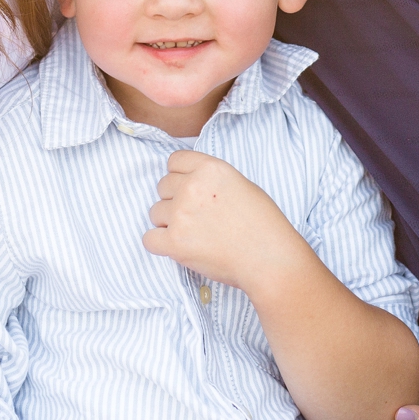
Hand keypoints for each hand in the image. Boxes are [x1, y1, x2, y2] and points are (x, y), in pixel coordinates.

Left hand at [141, 150, 304, 289]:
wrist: (269, 258)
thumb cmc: (262, 224)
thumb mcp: (240, 184)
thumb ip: (210, 179)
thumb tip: (187, 182)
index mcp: (210, 168)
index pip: (174, 161)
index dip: (180, 176)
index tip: (189, 190)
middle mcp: (192, 187)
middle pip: (162, 186)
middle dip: (174, 200)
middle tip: (196, 217)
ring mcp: (181, 214)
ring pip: (155, 212)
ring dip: (168, 223)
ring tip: (194, 234)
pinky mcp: (175, 243)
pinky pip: (149, 239)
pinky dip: (160, 244)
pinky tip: (179, 247)